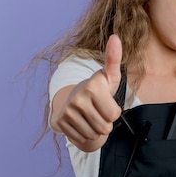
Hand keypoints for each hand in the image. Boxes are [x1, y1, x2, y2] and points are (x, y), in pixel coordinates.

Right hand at [53, 35, 123, 151]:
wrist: (73, 97)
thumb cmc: (98, 88)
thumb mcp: (109, 76)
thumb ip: (114, 59)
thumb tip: (115, 37)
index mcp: (92, 87)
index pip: (114, 115)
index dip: (114, 112)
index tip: (107, 102)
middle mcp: (77, 99)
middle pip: (104, 127)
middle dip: (106, 123)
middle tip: (99, 111)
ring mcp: (67, 111)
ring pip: (94, 135)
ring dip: (96, 130)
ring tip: (92, 116)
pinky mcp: (60, 123)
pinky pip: (82, 139)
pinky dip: (85, 135)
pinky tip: (83, 123)